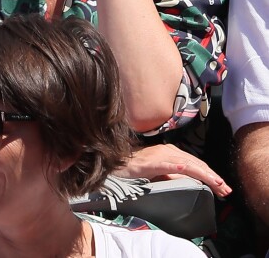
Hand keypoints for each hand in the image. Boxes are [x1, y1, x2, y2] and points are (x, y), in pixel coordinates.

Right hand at [116, 144, 231, 197]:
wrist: (114, 163)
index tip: (222, 188)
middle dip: (213, 177)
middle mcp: (168, 150)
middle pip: (196, 164)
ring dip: (204, 175)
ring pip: (188, 164)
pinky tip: (190, 171)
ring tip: (217, 185)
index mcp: (170, 152)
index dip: (211, 175)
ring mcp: (160, 154)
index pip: (195, 164)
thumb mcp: (158, 172)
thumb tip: (189, 182)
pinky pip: (169, 164)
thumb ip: (172, 174)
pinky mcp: (152, 162)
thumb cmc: (135, 168)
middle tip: (226, 190)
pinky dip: (181, 167)